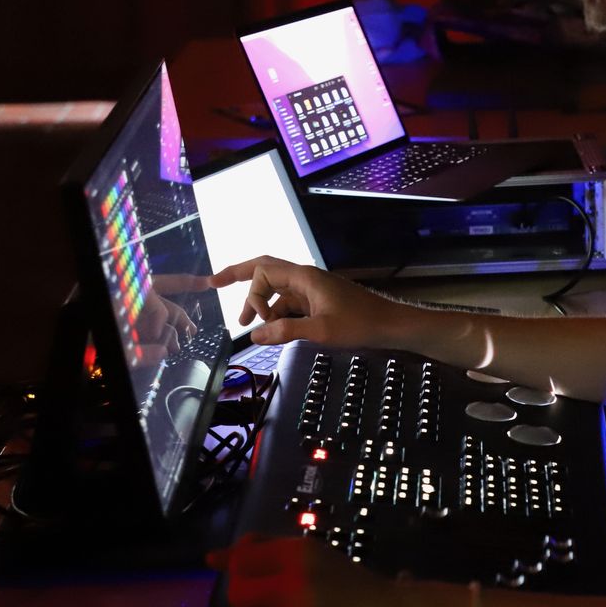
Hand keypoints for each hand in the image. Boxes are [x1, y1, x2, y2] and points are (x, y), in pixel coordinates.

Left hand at [206, 533, 411, 606]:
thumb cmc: (354, 585)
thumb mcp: (314, 555)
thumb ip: (264, 550)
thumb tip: (212, 557)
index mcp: (299, 554)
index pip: (240, 559)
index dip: (242, 570)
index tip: (258, 577)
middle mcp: (296, 586)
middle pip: (237, 594)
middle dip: (249, 600)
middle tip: (272, 604)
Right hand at [208, 256, 410, 348]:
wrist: (390, 325)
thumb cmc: (360, 324)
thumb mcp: (321, 330)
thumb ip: (286, 331)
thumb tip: (254, 335)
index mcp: (304, 277)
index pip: (263, 272)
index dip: (253, 295)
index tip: (257, 320)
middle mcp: (305, 278)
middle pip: (266, 270)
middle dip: (240, 276)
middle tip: (214, 282)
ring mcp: (312, 290)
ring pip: (278, 291)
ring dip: (261, 304)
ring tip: (246, 323)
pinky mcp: (319, 302)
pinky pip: (291, 303)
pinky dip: (278, 314)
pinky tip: (272, 330)